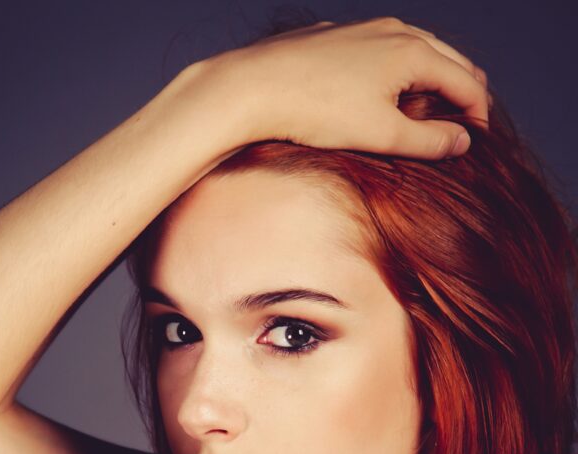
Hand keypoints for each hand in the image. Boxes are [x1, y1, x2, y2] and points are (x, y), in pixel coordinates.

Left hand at [206, 16, 489, 159]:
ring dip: (434, 78)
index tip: (477, 143)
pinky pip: (385, 50)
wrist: (257, 87)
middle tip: (466, 125)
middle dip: (463, 92)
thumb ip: (428, 140)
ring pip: (418, 51)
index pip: (467, 82)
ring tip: (434, 108)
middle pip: (449, 60)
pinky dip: (401, 71)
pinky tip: (388, 93)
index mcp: (414, 52)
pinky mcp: (340, 38)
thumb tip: (462, 142)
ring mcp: (366, 29)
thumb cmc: (318, 112)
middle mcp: (395, 31)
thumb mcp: (382, 135)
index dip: (478, 115)